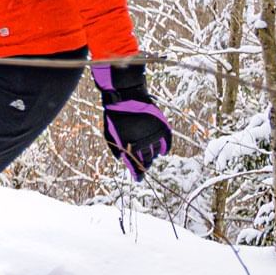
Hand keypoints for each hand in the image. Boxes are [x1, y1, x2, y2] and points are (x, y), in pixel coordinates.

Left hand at [92, 63, 170, 180]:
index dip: (138, 174)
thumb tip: (121, 160)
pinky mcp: (161, 126)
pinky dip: (165, 148)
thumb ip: (115, 147)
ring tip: (150, 157)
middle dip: (144, 165)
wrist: (125, 94)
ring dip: (152, 156)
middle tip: (143, 167)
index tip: (139, 179)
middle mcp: (142, 142)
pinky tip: (163, 152)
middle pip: (146, 160)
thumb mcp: (109, 132)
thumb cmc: (114, 114)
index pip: (135, 165)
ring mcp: (153, 134)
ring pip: (155, 152)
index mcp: (128, 145)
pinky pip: (166, 142)